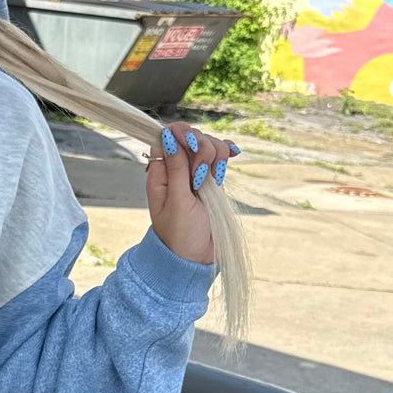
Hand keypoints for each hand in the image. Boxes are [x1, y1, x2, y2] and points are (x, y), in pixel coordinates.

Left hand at [145, 123, 238, 265]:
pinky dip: (226, 154)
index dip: (181, 134)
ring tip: (214, 180)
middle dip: (201, 148)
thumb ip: (176, 168)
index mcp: (160, 173)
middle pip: (191, 137)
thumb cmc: (180, 235)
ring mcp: (194, 174)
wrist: (196, 258)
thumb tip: (167, 135)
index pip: (166, 137)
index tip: (191, 147)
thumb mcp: (177, 201)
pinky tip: (233, 155)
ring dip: (215, 154)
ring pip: (208, 144)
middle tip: (200, 176)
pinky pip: (219, 156)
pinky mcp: (210, 179)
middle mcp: (176, 170)